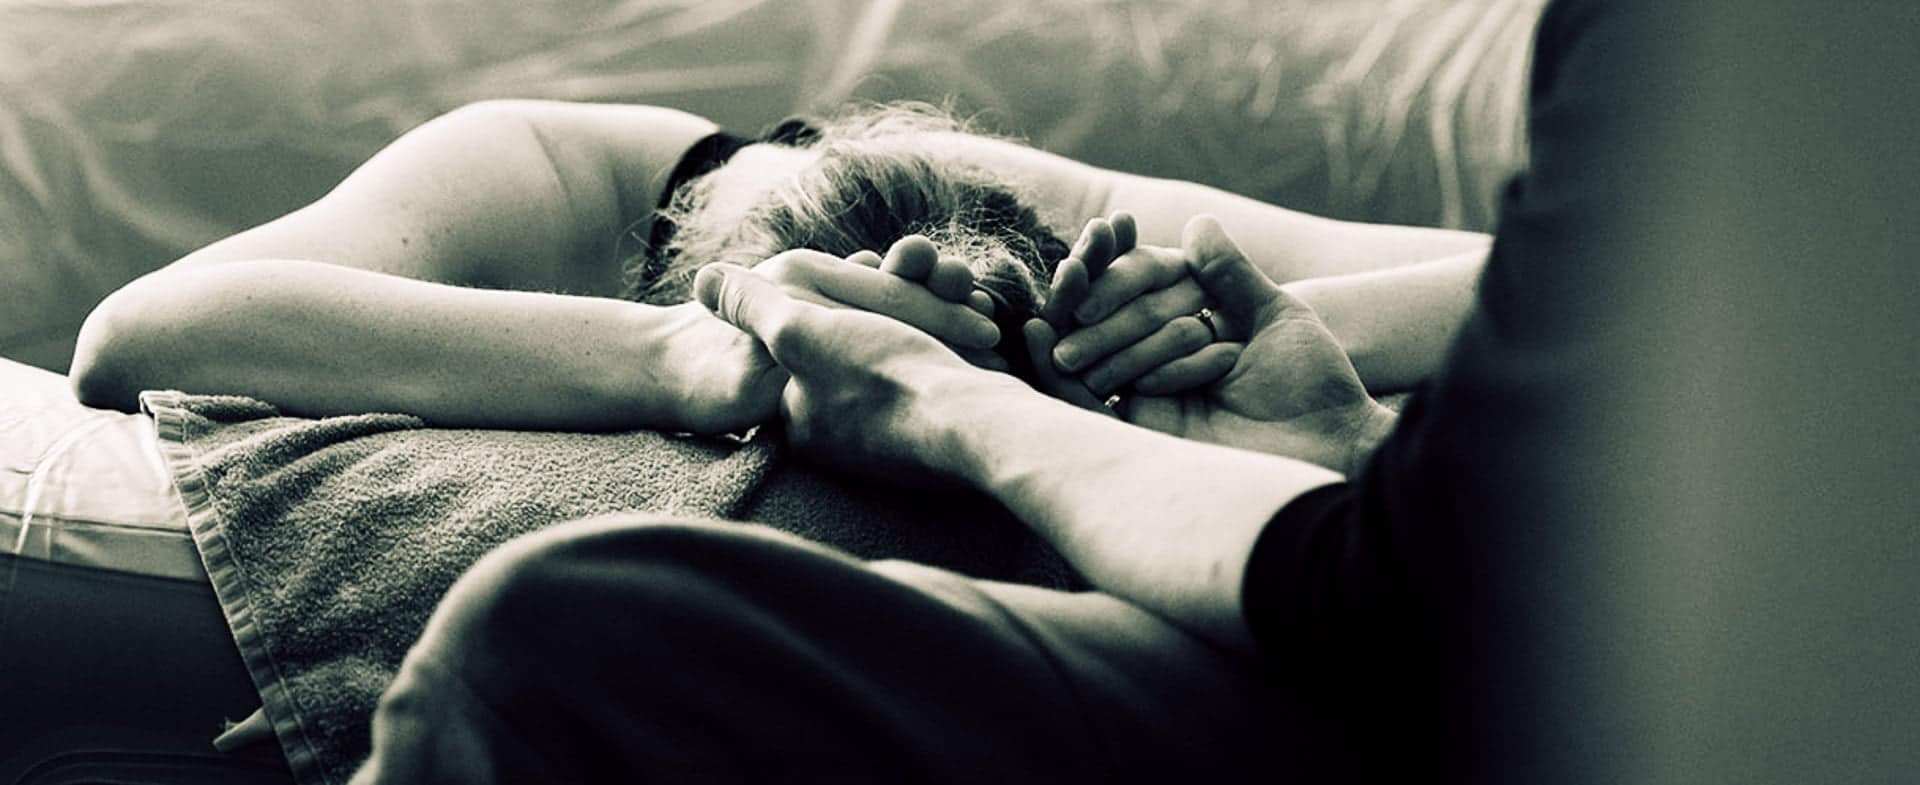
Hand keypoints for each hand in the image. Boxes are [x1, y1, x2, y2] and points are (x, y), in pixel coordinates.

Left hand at [692, 249, 1019, 481]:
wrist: (976, 428)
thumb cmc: (884, 374)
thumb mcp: (799, 330)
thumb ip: (749, 305)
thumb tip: (701, 279)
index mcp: (801, 423)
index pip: (805, 348)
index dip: (837, 300)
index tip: (871, 267)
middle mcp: (843, 445)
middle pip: (860, 353)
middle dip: (895, 306)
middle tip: (923, 276)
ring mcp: (893, 448)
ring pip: (908, 360)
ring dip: (933, 317)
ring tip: (959, 294)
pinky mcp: (940, 445)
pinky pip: (942, 382)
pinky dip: (958, 350)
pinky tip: (977, 326)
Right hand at [1043, 216, 1395, 473]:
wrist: (1328, 444)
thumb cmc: (1314, 379)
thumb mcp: (1273, 315)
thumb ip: (1229, 273)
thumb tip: (1197, 222)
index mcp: (1194, 323)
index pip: (1144, 285)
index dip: (1123, 260)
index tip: (1109, 228)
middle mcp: (1165, 358)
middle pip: (1111, 319)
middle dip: (1093, 294)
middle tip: (1076, 267)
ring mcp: (1147, 397)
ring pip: (1094, 356)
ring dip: (1080, 327)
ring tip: (1062, 291)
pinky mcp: (1137, 435)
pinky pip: (1083, 405)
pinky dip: (1052, 373)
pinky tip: (1040, 336)